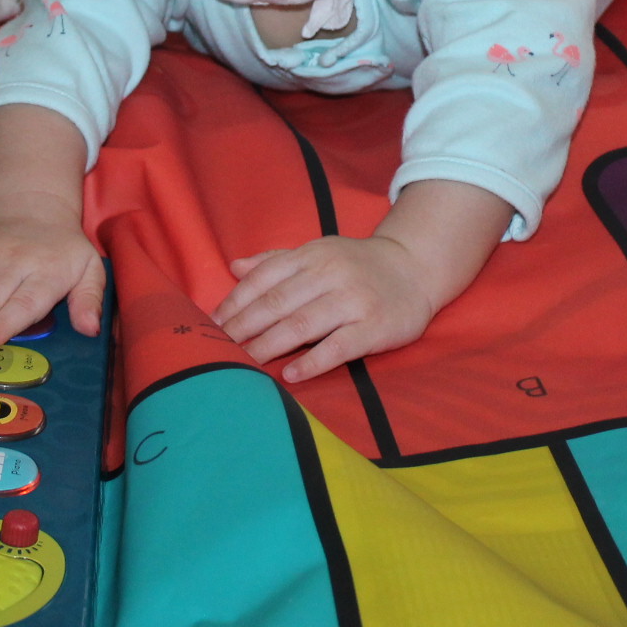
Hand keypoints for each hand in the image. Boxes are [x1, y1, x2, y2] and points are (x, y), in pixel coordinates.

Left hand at [214, 178, 516, 381]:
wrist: (415, 269)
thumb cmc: (358, 265)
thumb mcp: (319, 252)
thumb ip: (276, 261)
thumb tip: (234, 267)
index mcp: (312, 255)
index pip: (264, 279)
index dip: (235, 303)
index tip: (211, 325)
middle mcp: (330, 274)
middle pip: (277, 303)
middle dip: (243, 328)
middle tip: (218, 349)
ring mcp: (353, 301)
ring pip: (302, 325)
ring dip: (268, 346)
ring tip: (244, 362)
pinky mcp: (375, 327)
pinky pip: (338, 347)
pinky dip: (312, 361)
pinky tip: (291, 374)